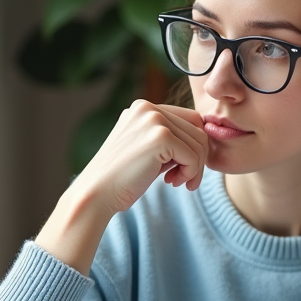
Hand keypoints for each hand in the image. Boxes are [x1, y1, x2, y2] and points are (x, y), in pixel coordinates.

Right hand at [76, 101, 208, 214]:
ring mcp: (154, 120)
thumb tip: (203, 137)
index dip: (192, 146)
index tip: (180, 169)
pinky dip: (191, 173)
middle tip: (184, 179)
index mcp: (143, 107)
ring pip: (199, 143)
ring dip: (195, 168)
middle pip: (197, 129)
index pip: (189, 119)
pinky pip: (194, 156)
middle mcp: (148, 108)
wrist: (97, 193)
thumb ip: (169, 138)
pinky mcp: (160, 137)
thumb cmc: (122, 178)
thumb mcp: (146, 149)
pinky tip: (174, 183)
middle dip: (197, 158)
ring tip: (178, 182)